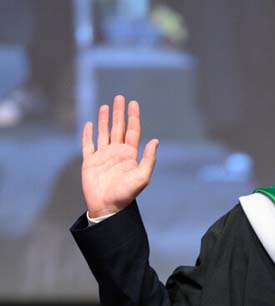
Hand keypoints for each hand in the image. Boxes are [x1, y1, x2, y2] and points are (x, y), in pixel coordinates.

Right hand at [81, 96, 158, 217]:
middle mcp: (116, 153)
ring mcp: (103, 157)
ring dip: (105, 120)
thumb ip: (148, 159)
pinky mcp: (90, 162)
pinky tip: (89, 124)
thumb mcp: (142, 177)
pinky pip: (88, 145)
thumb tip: (155, 141)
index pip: (132, 131)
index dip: (133, 117)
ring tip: (106, 106)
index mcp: (129, 155)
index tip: (133, 103)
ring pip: (104, 133)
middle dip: (119, 113)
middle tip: (120, 98)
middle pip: (118, 128)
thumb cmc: (125, 194)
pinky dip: (88, 134)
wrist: (107, 207)